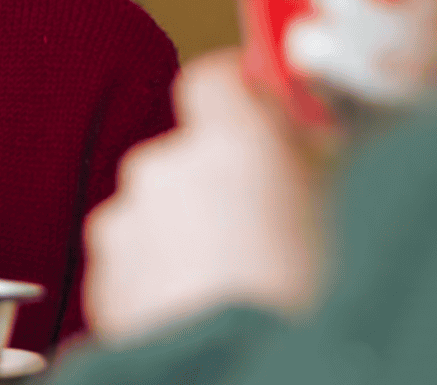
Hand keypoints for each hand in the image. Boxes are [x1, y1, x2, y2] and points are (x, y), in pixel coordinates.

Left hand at [83, 49, 321, 341]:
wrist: (244, 372)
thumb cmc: (299, 302)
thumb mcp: (333, 214)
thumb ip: (307, 158)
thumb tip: (300, 136)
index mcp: (229, 143)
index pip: (215, 79)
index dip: (238, 94)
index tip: (259, 111)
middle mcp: (162, 168)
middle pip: (184, 154)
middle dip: (214, 181)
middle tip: (259, 226)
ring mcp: (124, 221)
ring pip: (155, 210)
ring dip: (183, 232)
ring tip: (228, 282)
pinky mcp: (103, 274)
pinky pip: (133, 258)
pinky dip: (157, 274)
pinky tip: (194, 305)